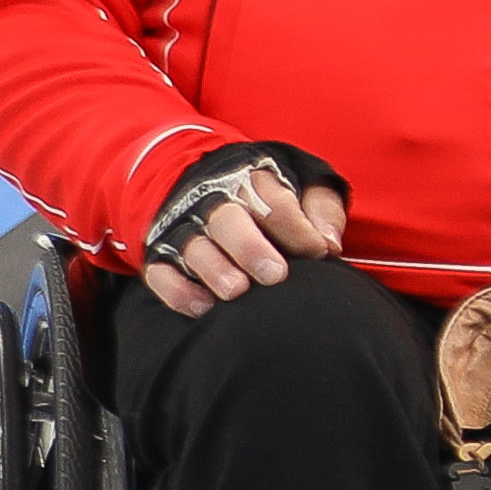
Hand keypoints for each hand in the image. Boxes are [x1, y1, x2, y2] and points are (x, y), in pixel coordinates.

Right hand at [137, 163, 348, 318]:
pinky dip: (180, 292)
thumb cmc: (270, 199)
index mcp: (251, 181)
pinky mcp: (160, 256)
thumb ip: (321, 209)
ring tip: (236, 290)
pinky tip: (204, 308)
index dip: (297, 228)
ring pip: (194, 247)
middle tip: (274, 274)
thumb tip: (330, 243)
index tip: (318, 252)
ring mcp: (183, 229)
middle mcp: (212, 203)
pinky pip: (161, 274)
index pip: (273, 201)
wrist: (207, 190)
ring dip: (215, 269)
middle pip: (227, 221)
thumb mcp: (304, 189)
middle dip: (250, 247)